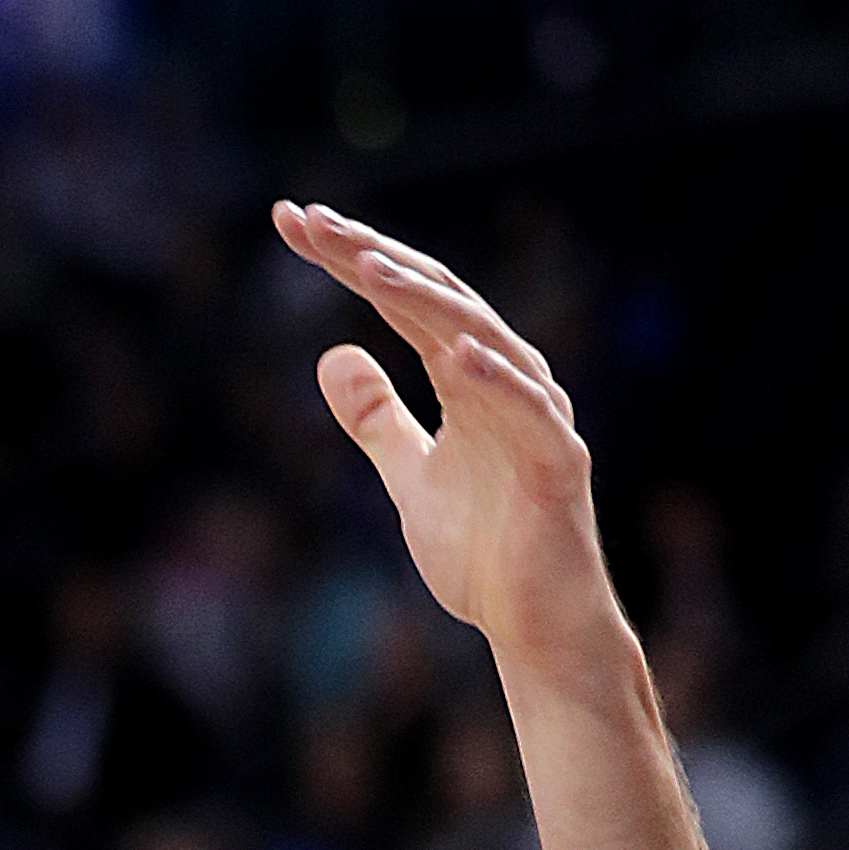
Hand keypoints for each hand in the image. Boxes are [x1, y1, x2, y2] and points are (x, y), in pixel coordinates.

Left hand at [274, 201, 619, 665]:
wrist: (534, 627)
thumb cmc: (483, 553)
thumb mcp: (407, 477)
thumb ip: (375, 418)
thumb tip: (332, 352)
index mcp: (468, 379)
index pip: (402, 301)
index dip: (348, 259)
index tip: (290, 224)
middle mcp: (506, 381)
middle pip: (434, 300)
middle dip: (371, 257)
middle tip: (311, 222)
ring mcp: (536, 416)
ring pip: (479, 338)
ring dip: (423, 301)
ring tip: (366, 267)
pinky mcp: (558, 462)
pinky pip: (529, 411)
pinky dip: (495, 380)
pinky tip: (456, 353)